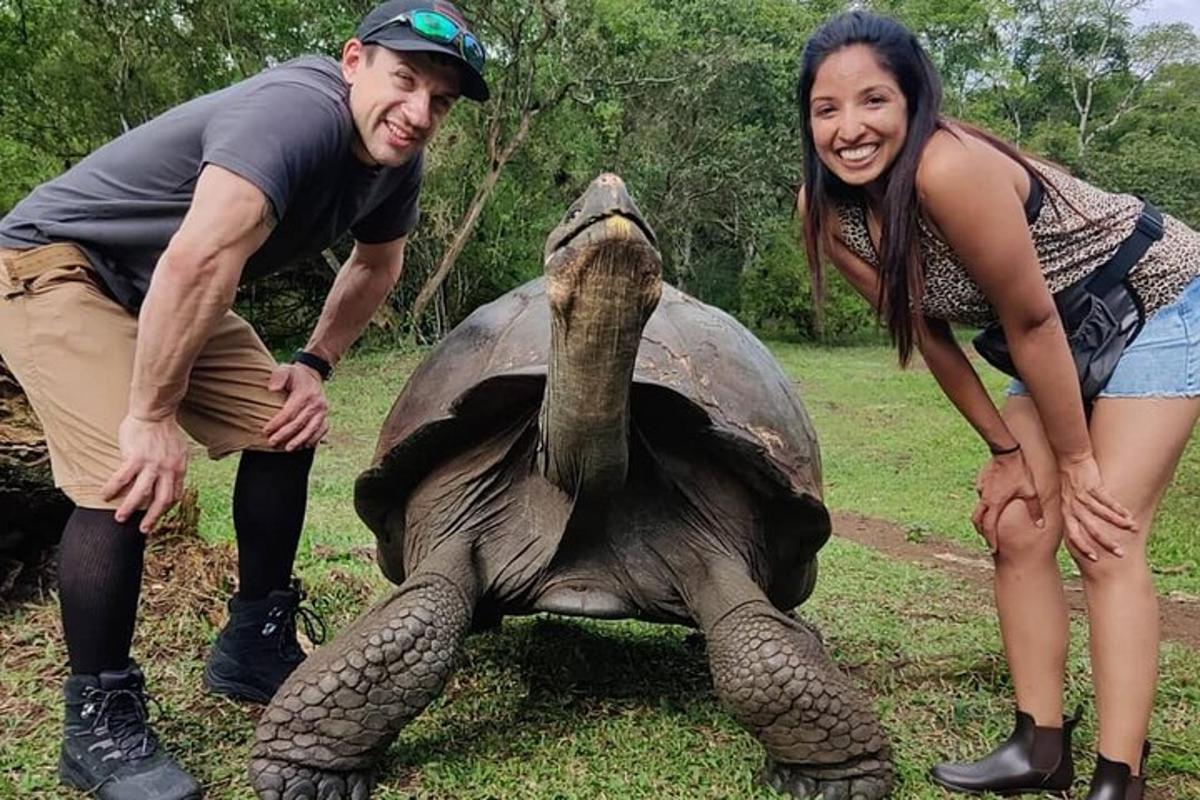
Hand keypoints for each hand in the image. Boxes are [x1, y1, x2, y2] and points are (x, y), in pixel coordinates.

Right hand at [101, 414, 188, 532]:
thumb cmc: (164, 430)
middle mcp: (167, 470)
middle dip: (152, 518)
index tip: (157, 516)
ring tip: (119, 518)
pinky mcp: (135, 458)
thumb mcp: (178, 450)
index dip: (166, 508)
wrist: (155, 413)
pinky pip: (121, 478)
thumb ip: (174, 465)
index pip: (175, 495)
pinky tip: (104, 496)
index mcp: (178, 469)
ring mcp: (152, 464)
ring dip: (129, 508)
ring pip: (141, 494)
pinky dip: (112, 489)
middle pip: (162, 500)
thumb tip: (170, 477)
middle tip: (143, 530)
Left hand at [264, 363, 329, 450]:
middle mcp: (316, 404)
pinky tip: (304, 446)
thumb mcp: (286, 369)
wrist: (313, 374)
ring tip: (288, 449)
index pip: (289, 412)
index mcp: (305, 394)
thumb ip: (278, 377)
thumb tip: (272, 389)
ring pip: (311, 429)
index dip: (277, 423)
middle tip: (272, 442)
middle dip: (285, 434)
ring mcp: (323, 411)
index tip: (265, 431)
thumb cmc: (295, 375)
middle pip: (299, 423)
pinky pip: (322, 430)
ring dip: (300, 440)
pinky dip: (314, 439)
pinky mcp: (326, 416)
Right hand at [971, 448, 1043, 552]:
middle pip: (978, 520)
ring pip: (978, 508)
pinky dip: (985, 503)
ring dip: (982, 518)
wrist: (1007, 450)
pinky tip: (992, 502)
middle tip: (989, 539)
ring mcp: (982, 489)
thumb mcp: (1031, 491)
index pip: (989, 527)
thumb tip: (1040, 525)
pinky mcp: (983, 481)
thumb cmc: (1019, 470)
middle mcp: (985, 498)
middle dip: (982, 531)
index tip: (993, 549)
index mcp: (995, 503)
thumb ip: (1034, 509)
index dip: (991, 540)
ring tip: (989, 524)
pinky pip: (981, 496)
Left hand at [1058, 454, 1135, 559]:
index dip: (1083, 547)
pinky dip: (1119, 509)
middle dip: (1105, 542)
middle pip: (1090, 529)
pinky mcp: (1093, 485)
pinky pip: (1107, 500)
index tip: (1094, 559)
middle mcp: (1073, 506)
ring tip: (1133, 530)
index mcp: (1066, 512)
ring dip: (1118, 524)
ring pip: (1102, 514)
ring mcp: (1083, 496)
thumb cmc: (1069, 482)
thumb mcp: (1065, 501)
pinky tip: (1129, 516)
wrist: (1069, 457)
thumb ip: (1071, 516)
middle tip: (1120, 553)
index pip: (1072, 534)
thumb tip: (1077, 532)